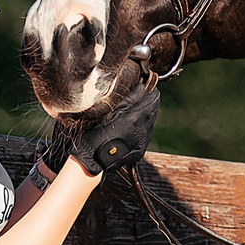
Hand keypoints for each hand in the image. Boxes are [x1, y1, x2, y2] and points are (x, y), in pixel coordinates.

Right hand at [45, 86, 162, 176]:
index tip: (145, 85)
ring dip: (144, 115)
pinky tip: (128, 127)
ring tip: (130, 112)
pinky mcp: (141, 150)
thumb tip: (141, 87)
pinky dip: (140, 128)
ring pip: (150, 122)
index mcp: (135, 118)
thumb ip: (127, 99)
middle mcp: (143, 130)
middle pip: (154, 110)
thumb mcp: (108, 111)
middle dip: (148, 102)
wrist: (91, 160)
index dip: (150, 90)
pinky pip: (145, 134)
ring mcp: (143, 142)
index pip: (153, 98)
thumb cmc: (94, 133)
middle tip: (137, 96)